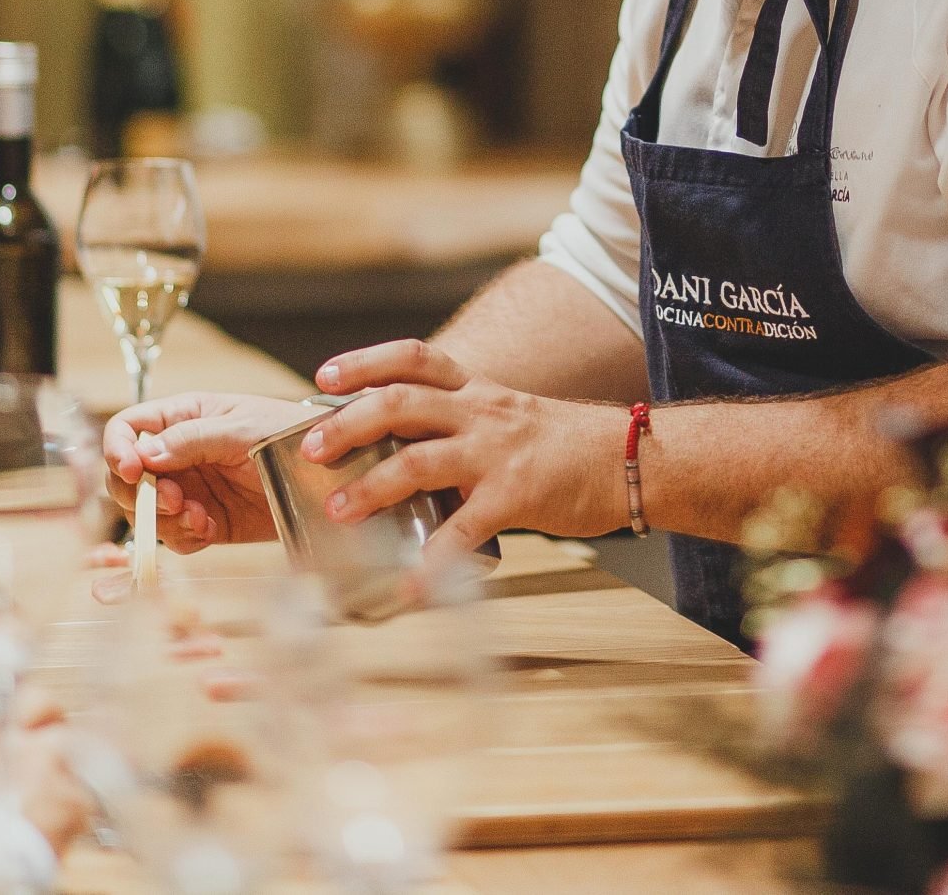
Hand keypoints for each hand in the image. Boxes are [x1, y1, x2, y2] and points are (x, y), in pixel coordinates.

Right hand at [100, 393, 312, 551]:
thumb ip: (194, 438)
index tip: (133, 471)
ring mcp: (189, 489)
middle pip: (127, 477)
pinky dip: (184, 538)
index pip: (128, 428)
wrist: (328, 474)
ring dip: (163, 521)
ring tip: (199, 518)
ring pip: (146, 512)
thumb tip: (146, 454)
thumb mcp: (242, 428)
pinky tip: (208, 529)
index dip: (119, 449)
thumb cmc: (289, 432)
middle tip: (175, 501)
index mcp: (182, 417)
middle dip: (142, 494)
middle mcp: (177, 454)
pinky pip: (175, 537)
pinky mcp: (204, 521)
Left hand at [310, 340, 629, 558]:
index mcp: (479, 392)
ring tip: (338, 512)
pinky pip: (462, 533)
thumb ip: (465, 431)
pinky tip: (411, 587)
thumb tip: (411, 457)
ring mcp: (496, 454)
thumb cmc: (572, 447)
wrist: (637, 459)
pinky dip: (430, 564)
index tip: (324, 376)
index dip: (365, 362)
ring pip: (417, 460)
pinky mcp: (516, 496)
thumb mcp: (512, 419)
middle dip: (346, 424)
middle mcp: (482, 414)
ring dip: (370, 487)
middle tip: (310, 448)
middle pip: (401, 402)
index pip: (415, 358)